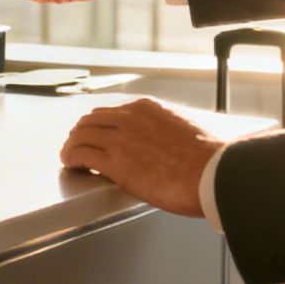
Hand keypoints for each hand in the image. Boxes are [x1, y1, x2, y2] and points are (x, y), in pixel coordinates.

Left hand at [59, 98, 221, 218]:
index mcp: (147, 109)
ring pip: (80, 136)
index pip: (112, 113)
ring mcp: (120, 139)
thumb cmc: (209, 159)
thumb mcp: (186, 130)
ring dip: (71, 147)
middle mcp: (129, 119)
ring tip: (69, 158)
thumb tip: (173, 142)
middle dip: (80, 134)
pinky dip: (71, 160)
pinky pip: (81, 156)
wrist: (215, 173)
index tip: (96, 134)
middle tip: (76, 146)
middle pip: (90, 121)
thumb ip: (169, 131)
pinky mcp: (115, 162)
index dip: (99, 125)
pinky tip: (71, 166)